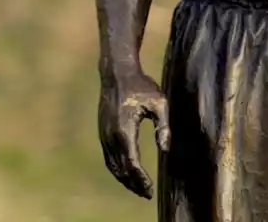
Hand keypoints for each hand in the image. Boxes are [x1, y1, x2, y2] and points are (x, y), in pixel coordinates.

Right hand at [98, 70, 169, 198]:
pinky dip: (116, 169)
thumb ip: (163, 125)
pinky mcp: (102, 132)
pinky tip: (126, 174)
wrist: (117, 73)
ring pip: (112, 165)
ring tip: (138, 189)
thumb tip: (165, 148)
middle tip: (147, 194)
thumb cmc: (141, 86)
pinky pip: (108, 157)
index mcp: (124, 129)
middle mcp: (110, 135)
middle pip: (120, 168)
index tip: (150, 188)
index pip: (132, 162)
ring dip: (124, 179)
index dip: (140, 178)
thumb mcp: (159, 102)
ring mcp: (104, 134)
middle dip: (133, 183)